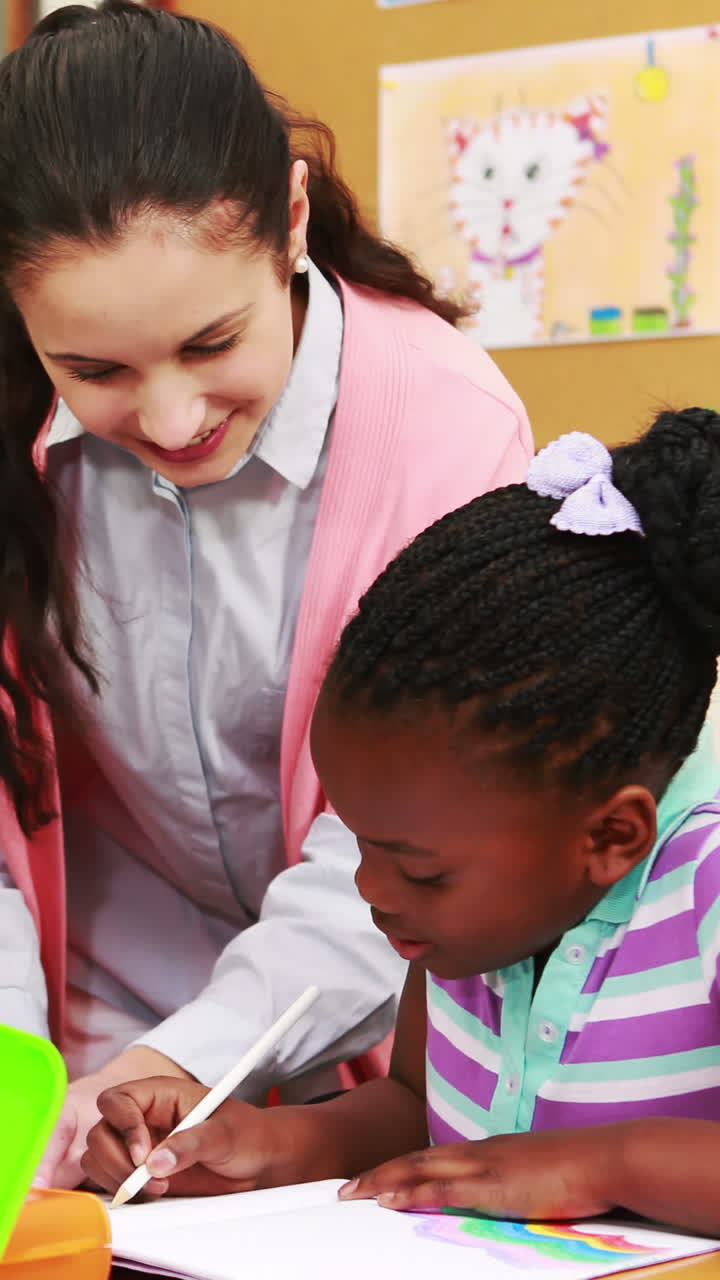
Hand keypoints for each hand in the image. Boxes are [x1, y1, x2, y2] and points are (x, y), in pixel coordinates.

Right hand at [82, 1076, 285, 1197]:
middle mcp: (142, 1119)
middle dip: (117, 1160)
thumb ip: (191, 1144)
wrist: (256, 1161)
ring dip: (117, 1178)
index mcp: (160, 1095)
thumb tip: (156, 1162)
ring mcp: (137, 1147)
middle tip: (148, 1180)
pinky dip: (119, 1191)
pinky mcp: (138, 1173)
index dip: (124, 1127)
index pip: (118, 1100)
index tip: (144, 1155)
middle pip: (100, 1133)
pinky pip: (109, 1180)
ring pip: (97, 1157)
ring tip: (157, 1188)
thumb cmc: (245, 1134)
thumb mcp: (224, 1134)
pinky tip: (149, 1195)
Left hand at [338, 1128, 618, 1219]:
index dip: (401, 1166)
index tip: (376, 1178)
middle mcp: (479, 1152)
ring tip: (352, 1193)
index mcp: (490, 1149)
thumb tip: (502, 1195)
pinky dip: (410, 1192)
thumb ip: (514, 1181)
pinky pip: (441, 1188)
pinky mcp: (491, 1185)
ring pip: (418, 1169)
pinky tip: (389, 1199)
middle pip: (415, 1159)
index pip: (433, 1156)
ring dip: (382, 1180)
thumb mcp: (538, 1173)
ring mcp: (483, 1166)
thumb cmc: (581, 1169)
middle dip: (378, 1173)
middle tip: (346, 1189)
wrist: (604, 1157)